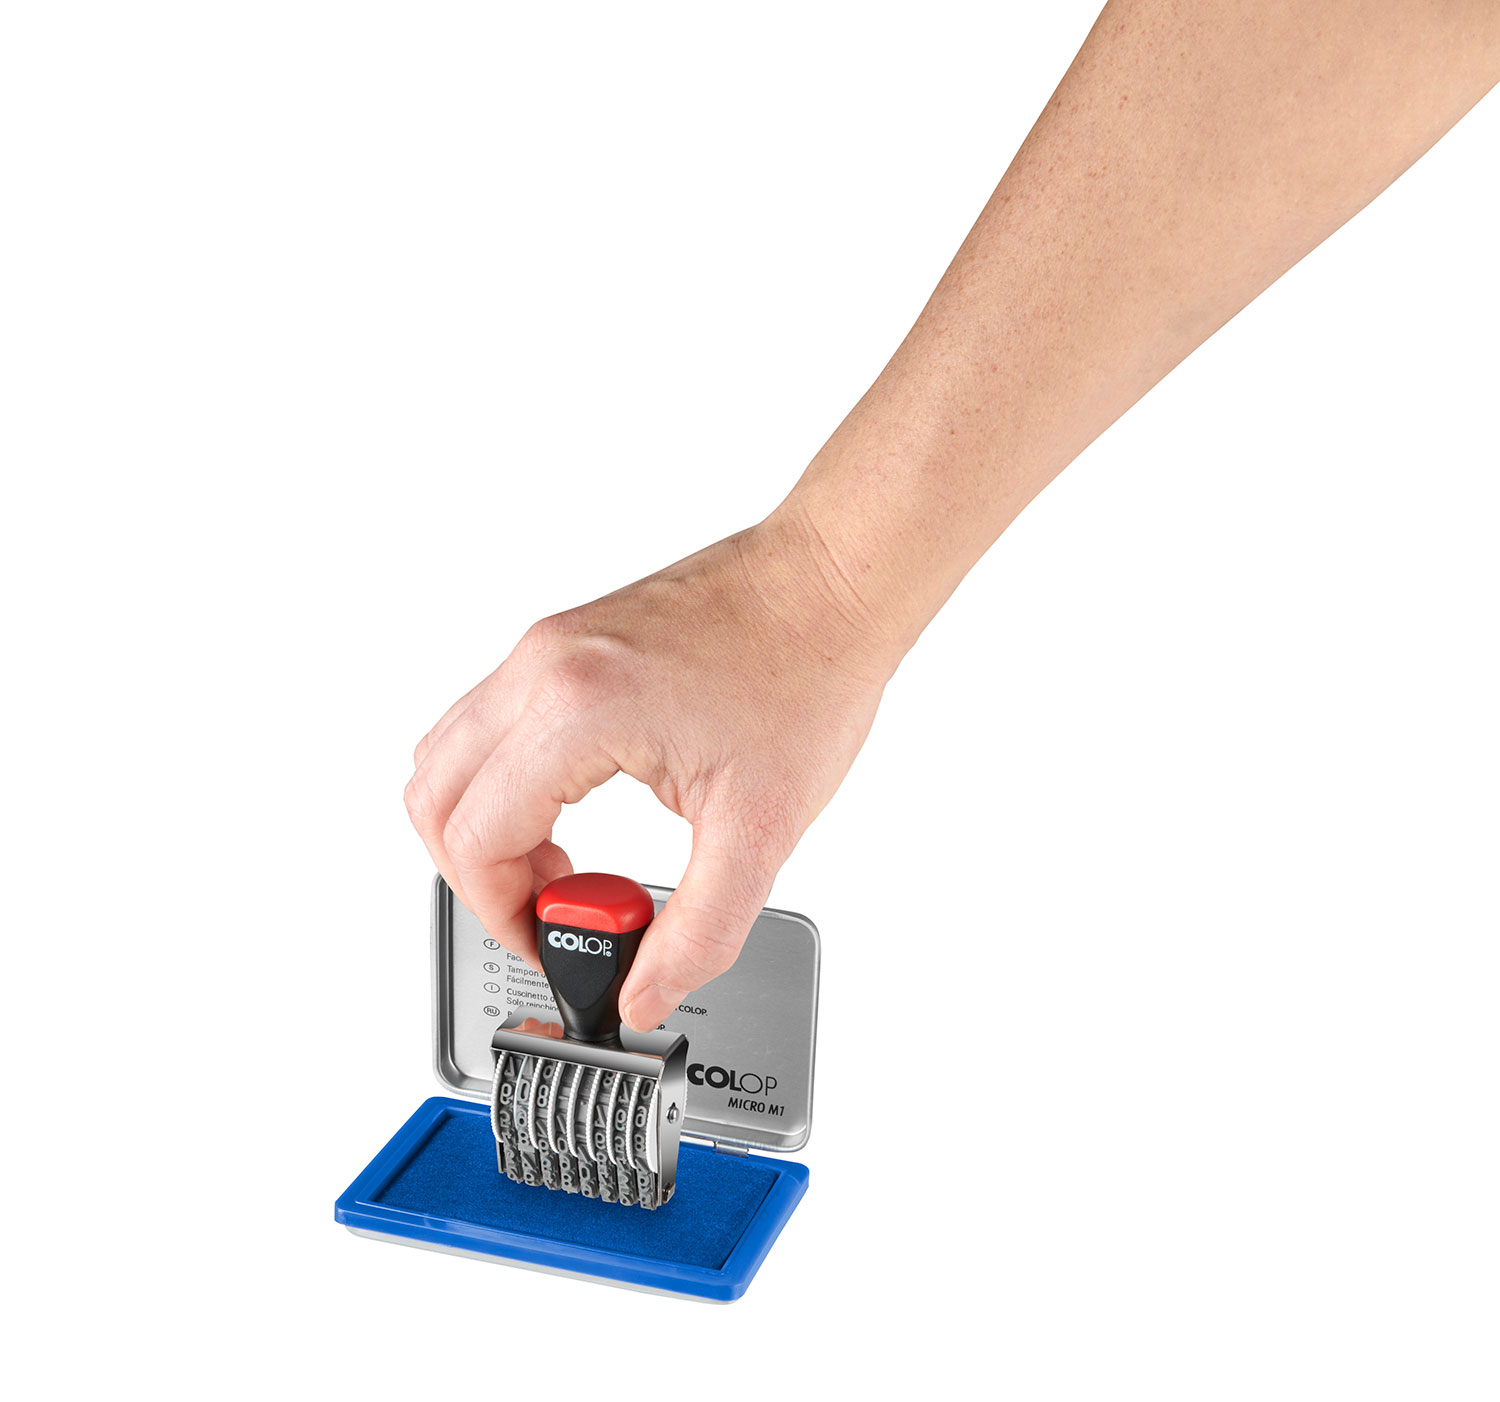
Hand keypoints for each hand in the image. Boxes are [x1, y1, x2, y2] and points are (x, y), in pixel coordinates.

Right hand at [404, 508, 892, 1030]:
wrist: (830, 585)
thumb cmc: (807, 677)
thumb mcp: (760, 832)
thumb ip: (699, 932)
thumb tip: (645, 994)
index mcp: (577, 708)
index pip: (475, 838)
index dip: (503, 912)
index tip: (552, 938)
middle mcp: (542, 666)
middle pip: (434, 798)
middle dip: (478, 877)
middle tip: (550, 907)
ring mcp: (544, 646)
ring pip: (448, 756)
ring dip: (483, 827)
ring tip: (564, 863)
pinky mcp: (561, 642)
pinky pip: (486, 723)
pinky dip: (504, 783)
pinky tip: (571, 809)